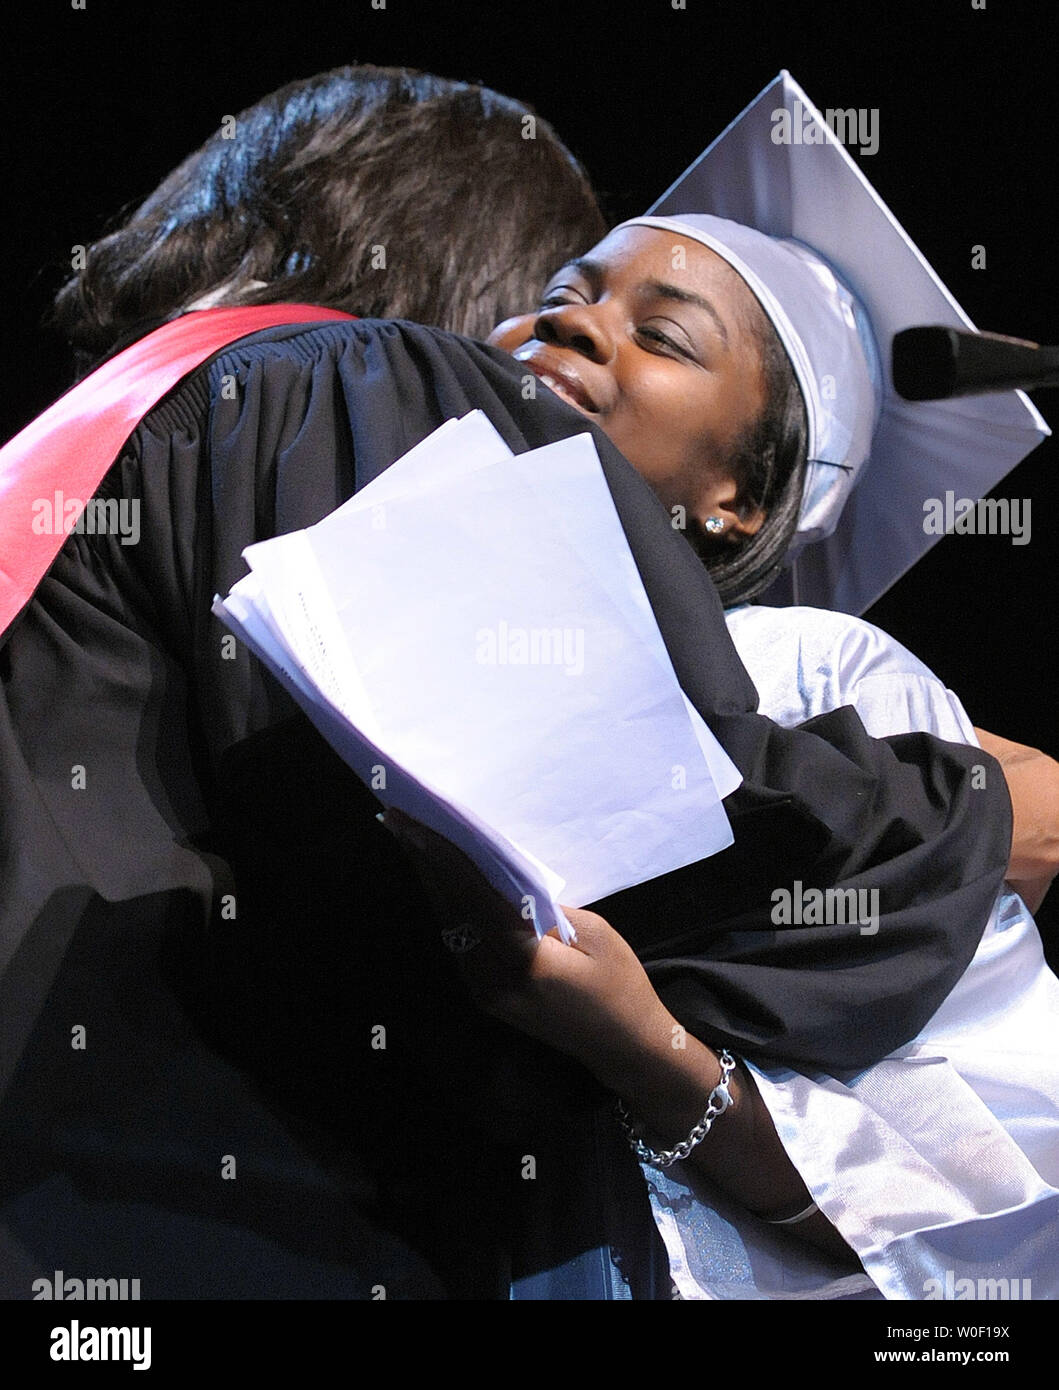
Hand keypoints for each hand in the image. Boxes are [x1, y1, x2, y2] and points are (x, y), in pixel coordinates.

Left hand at [384, 810, 674, 1085]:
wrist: (623, 1047)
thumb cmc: (621, 985)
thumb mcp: (595, 935)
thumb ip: (545, 908)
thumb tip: (507, 881)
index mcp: (525, 963)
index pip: (474, 899)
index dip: (444, 858)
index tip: (416, 824)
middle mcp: (493, 981)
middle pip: (450, 910)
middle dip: (423, 861)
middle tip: (398, 818)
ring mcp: (484, 992)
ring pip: (448, 925)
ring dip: (429, 880)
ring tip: (409, 838)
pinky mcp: (484, 995)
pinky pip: (458, 940)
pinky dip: (445, 903)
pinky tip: (436, 877)